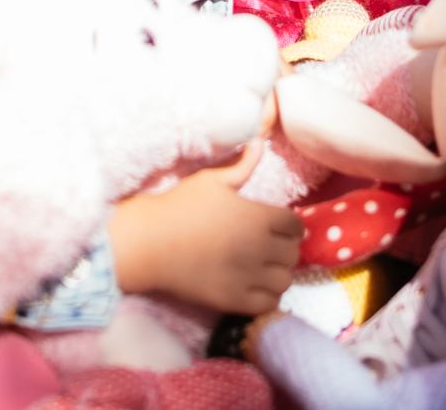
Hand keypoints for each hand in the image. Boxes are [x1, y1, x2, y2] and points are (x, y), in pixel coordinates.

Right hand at [109, 141, 301, 314]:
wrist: (150, 243)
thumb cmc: (180, 206)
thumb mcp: (211, 180)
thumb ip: (241, 165)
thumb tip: (260, 143)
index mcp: (258, 217)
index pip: (295, 225)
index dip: (289, 224)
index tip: (277, 226)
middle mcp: (259, 248)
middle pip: (293, 253)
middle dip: (284, 248)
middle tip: (268, 246)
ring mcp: (247, 277)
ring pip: (285, 280)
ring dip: (278, 273)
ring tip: (264, 268)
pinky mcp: (234, 300)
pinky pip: (269, 303)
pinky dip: (268, 296)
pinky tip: (255, 286)